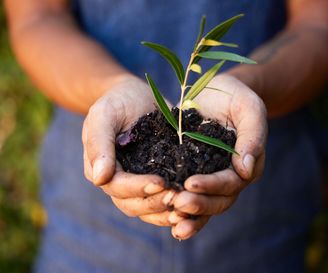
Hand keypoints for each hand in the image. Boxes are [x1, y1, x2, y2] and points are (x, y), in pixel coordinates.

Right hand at [82, 75, 173, 224]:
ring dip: (166, 211)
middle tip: (179, 198)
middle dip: (156, 203)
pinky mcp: (156, 178)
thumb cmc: (117, 102)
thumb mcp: (104, 114)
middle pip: (133, 204)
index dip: (138, 188)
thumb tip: (100, 179)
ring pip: (148, 208)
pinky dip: (174, 207)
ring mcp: (137, 182)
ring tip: (188, 208)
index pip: (117, 187)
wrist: (134, 96)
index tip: (161, 182)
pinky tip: (192, 207)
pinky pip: (162, 199)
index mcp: (101, 168)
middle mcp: (118, 181)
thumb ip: (98, 143)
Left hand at [169, 74, 267, 239]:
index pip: (231, 183)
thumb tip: (246, 170)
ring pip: (203, 203)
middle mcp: (228, 176)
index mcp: (245, 165)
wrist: (217, 91)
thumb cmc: (236, 96)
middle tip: (176, 203)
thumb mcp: (249, 108)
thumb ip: (252, 135)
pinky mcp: (190, 171)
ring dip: (188, 215)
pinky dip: (178, 208)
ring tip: (170, 218)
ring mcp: (209, 176)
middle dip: (198, 205)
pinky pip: (187, 194)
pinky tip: (163, 214)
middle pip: (217, 201)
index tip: (191, 183)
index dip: (212, 185)